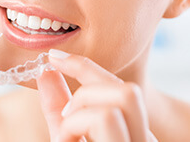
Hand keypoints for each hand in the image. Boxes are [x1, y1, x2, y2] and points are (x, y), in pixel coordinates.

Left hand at [37, 49, 157, 141]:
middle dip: (88, 77)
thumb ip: (58, 109)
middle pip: (128, 86)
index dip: (84, 65)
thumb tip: (46, 72)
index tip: (54, 56)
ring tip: (66, 131)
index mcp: (130, 131)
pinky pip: (106, 117)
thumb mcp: (65, 136)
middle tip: (62, 101)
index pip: (119, 86)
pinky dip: (74, 124)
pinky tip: (66, 141)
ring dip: (84, 103)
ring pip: (125, 94)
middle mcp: (143, 139)